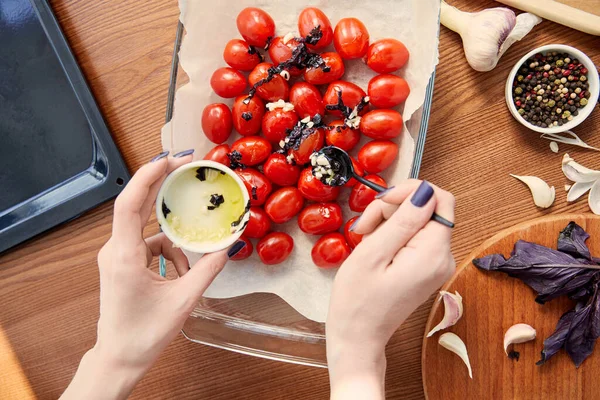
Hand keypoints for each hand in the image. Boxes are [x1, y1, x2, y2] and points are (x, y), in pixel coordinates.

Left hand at [61, 151, 245, 399]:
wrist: (119, 357)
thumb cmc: (144, 334)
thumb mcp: (184, 301)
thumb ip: (208, 270)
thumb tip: (228, 245)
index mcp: (124, 257)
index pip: (130, 205)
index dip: (148, 177)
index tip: (170, 160)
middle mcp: (115, 251)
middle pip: (136, 206)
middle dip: (161, 186)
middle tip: (186, 168)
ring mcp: (117, 256)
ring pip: (149, 232)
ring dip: (173, 242)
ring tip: (186, 270)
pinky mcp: (122, 262)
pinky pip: (149, 245)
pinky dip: (168, 254)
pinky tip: (179, 275)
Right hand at [326, 180, 455, 398]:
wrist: (357, 337)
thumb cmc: (357, 300)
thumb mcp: (373, 254)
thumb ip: (402, 221)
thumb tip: (424, 192)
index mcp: (434, 253)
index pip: (439, 198)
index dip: (409, 192)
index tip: (380, 203)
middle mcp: (443, 257)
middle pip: (426, 208)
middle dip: (393, 208)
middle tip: (364, 227)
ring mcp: (436, 263)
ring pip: (417, 220)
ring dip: (388, 222)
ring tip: (365, 240)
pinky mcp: (426, 267)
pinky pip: (413, 236)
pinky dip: (392, 234)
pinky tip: (374, 248)